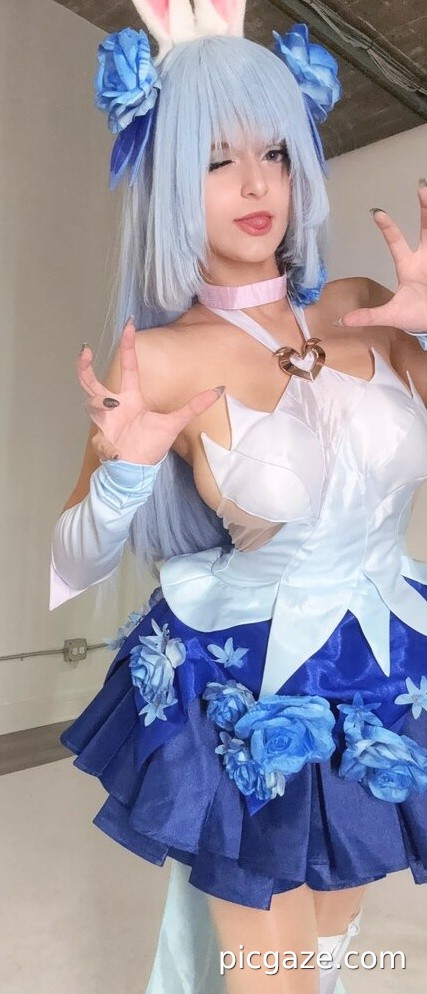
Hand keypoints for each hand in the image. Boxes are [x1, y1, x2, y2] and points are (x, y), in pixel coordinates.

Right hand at [77, 319, 223, 464]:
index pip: (128, 367)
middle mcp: (114, 406)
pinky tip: (117, 450)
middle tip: (86, 351)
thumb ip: (195, 406)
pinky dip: (108, 445)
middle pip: (92, 381)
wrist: (136, 470)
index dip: (128, 347)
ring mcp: (103, 420)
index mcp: (131, 398)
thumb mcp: (175, 423)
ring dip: (96, 405)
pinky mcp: (99, 437)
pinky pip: (99, 437)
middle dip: (85, 367)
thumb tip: (220, 389)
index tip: (129, 326)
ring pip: (90, 401)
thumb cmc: (151, 446)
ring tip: (108, 410)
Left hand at [341, 181, 426, 331]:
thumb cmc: (415, 316)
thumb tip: (340, 321)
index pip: (396, 242)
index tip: (376, 212)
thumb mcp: (391, 315)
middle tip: (421, 187)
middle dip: (425, 208)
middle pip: (426, 228)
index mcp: (408, 266)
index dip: (387, 227)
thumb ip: (369, 316)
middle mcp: (424, 258)